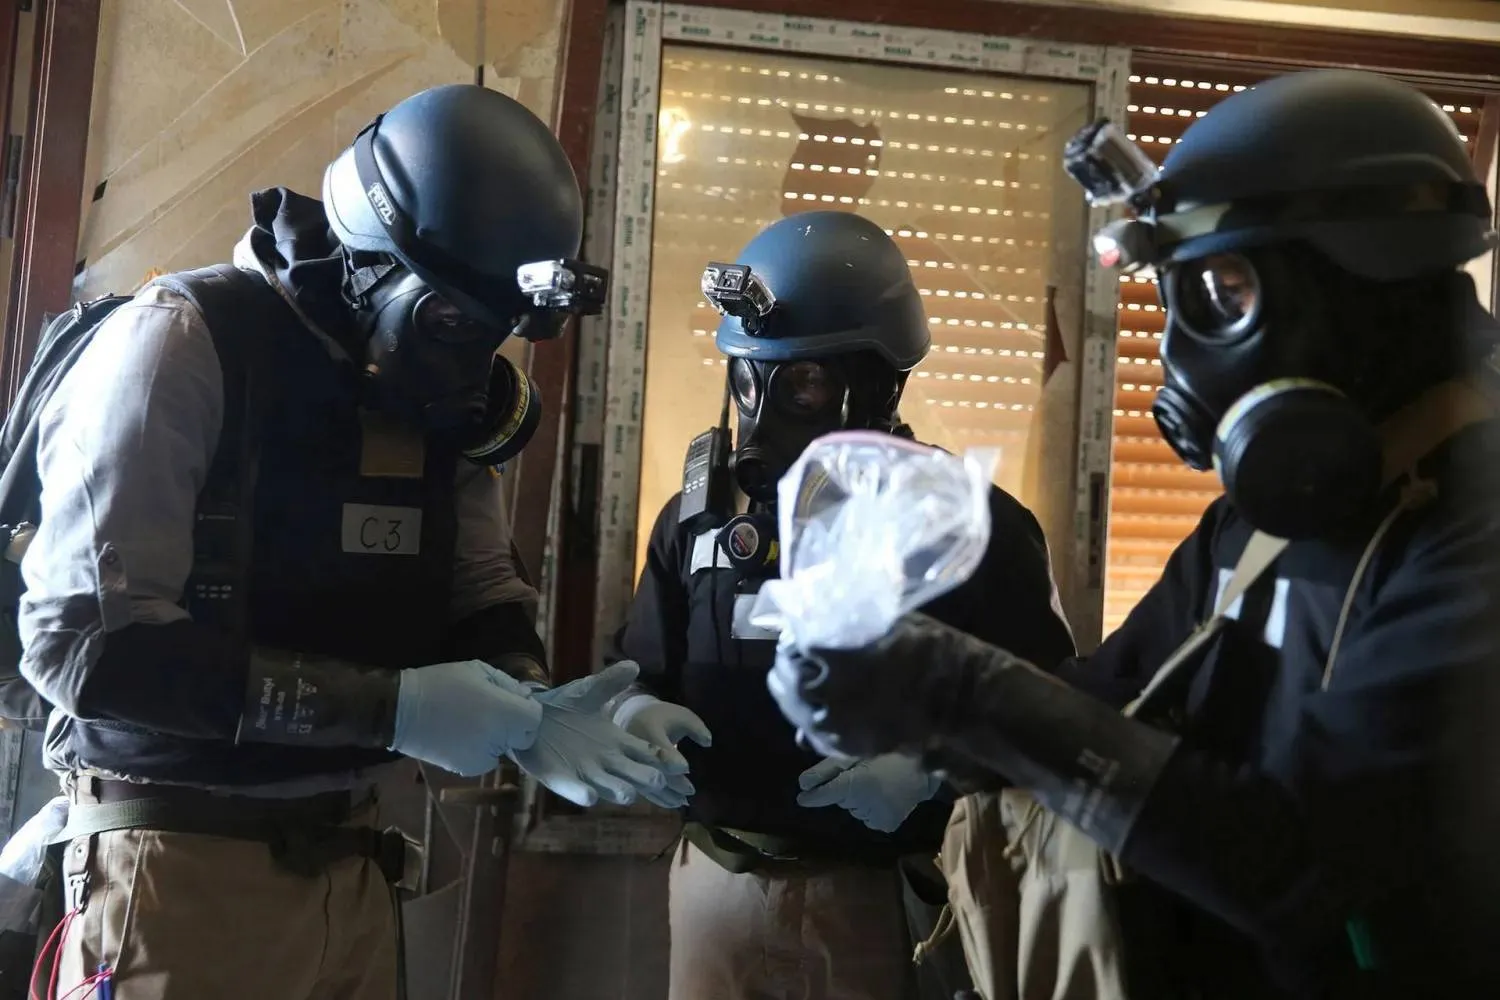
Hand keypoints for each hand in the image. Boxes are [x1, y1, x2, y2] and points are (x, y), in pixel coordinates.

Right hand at [391, 660, 543, 776]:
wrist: (402, 711)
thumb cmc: (441, 684)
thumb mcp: (477, 670)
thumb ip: (507, 684)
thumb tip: (524, 697)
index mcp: (504, 712)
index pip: (534, 718)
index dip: (525, 709)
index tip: (510, 701)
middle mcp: (499, 739)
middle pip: (523, 737)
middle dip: (513, 726)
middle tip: (490, 711)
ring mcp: (484, 757)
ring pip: (503, 749)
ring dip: (496, 738)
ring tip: (470, 722)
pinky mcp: (468, 769)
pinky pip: (485, 759)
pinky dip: (480, 750)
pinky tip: (461, 736)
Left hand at [510, 662, 678, 807]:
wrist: (529, 716)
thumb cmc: (564, 706)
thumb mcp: (589, 691)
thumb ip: (610, 681)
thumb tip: (634, 665)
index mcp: (617, 742)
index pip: (644, 753)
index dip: (661, 759)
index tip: (680, 766)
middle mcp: (605, 761)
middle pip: (632, 773)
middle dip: (644, 778)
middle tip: (659, 780)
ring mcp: (583, 772)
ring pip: (606, 785)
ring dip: (617, 790)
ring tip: (629, 794)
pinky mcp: (560, 778)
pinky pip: (571, 788)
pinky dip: (580, 793)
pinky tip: (589, 796)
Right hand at [613, 689, 712, 809]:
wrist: (634, 717)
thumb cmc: (663, 717)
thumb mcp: (682, 715)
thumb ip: (696, 728)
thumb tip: (708, 742)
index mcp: (649, 731)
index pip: (660, 750)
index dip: (673, 762)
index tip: (686, 769)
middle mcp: (636, 749)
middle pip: (654, 770)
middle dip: (672, 783)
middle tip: (690, 792)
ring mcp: (631, 763)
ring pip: (647, 784)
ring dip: (666, 795)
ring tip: (683, 802)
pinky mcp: (630, 773)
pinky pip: (643, 789)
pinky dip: (659, 797)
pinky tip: (673, 803)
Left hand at [768, 612, 994, 758]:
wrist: (958, 695)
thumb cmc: (926, 648)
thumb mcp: (885, 619)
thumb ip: (847, 618)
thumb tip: (815, 613)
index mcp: (836, 658)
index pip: (795, 647)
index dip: (794, 639)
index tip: (798, 633)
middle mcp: (830, 694)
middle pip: (789, 679)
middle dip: (788, 665)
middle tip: (793, 656)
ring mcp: (838, 726)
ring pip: (797, 711)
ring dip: (794, 695)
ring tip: (801, 682)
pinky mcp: (849, 746)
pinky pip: (814, 736)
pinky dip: (808, 721)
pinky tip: (813, 710)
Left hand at [796, 754, 941, 831]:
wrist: (926, 767)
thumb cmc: (888, 752)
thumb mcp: (856, 754)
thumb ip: (827, 769)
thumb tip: (802, 785)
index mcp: (854, 785)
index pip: (824, 796)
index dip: (812, 796)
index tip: (801, 797)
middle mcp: (862, 806)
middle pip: (842, 800)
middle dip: (845, 788)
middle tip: (863, 773)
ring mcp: (875, 819)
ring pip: (855, 809)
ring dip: (859, 798)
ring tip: (877, 782)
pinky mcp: (885, 825)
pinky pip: (868, 817)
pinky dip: (872, 808)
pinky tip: (885, 795)